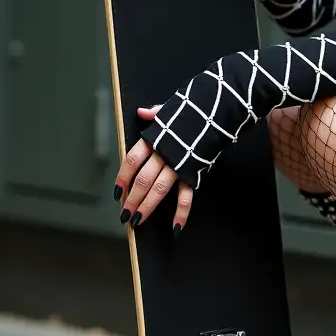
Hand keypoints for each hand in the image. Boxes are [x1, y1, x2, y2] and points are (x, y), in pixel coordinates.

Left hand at [114, 104, 193, 232]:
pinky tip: (176, 227)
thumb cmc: (193, 109)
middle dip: (132, 199)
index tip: (117, 192)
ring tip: (137, 220)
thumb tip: (142, 112)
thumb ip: (154, 114)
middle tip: (124, 215)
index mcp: (154, 139)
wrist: (218, 110)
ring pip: (159, 189)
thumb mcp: (170, 108)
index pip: (132, 161)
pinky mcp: (194, 171)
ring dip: (147, 206)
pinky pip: (187, 194)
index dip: (122, 178)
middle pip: (142, 180)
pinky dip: (182, 211)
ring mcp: (179, 164)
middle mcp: (163, 153)